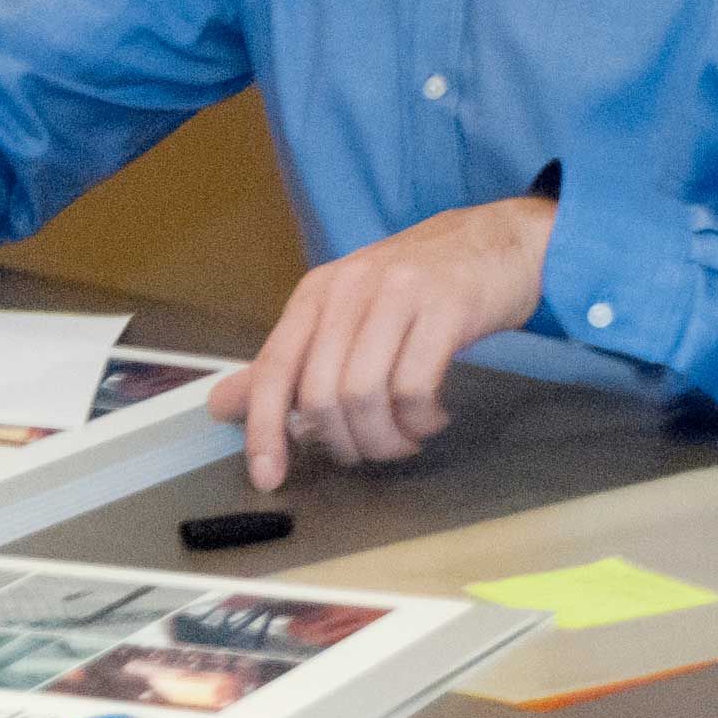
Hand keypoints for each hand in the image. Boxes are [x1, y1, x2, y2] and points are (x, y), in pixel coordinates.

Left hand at [208, 196, 554, 489]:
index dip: (264, 429)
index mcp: (316, 293)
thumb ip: (288, 362)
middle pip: (321, 394)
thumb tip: (222, 405)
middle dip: (344, 443)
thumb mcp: (344, 313)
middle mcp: (350, 288)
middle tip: (368, 451)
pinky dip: (421, 420)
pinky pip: (417, 388)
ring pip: (366, 395)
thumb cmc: (416, 286)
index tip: (267, 477)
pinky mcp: (447, 307)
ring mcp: (400, 294)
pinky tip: (432, 416)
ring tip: (404, 439)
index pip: (273, 369)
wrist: (495, 241)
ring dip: (385, 439)